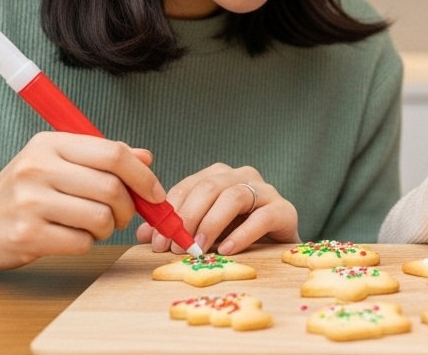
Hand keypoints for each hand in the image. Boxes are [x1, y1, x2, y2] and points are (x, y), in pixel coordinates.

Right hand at [0, 132, 164, 268]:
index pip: (112, 153)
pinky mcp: (26, 235)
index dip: (142, 175)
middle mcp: (38, 168)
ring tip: (93, 226)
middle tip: (121, 215)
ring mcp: (30, 202)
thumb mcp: (56, 162)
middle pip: (111, 187)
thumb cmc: (21, 191)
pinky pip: (81, 242)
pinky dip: (86, 243)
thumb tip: (146, 157)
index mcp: (49, 144)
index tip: (154, 193)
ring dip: (107, 228)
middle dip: (128, 207)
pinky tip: (70, 237)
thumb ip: (101, 157)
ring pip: (100, 217)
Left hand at [136, 164, 298, 255]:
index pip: (188, 186)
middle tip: (176, 246)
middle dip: (188, 217)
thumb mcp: (202, 231)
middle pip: (209, 187)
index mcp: (219, 177)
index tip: (157, 240)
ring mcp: (265, 190)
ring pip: (234, 196)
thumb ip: (175, 229)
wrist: (277, 248)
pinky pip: (262, 217)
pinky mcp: (284, 209)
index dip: (170, 212)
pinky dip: (242, 234)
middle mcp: (241, 176)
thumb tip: (144, 235)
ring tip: (199, 247)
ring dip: (212, 223)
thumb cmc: (236, 235)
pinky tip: (227, 250)